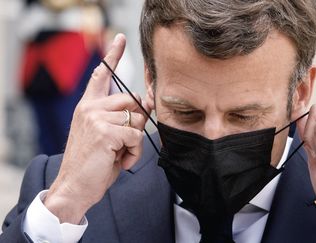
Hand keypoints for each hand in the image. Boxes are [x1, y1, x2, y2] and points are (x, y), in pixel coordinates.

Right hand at [44, 34, 151, 223]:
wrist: (75, 187)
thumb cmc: (93, 163)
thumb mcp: (106, 135)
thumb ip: (121, 118)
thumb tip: (147, 104)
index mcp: (89, 106)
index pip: (101, 75)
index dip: (112, 56)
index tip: (120, 38)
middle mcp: (91, 107)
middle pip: (134, 100)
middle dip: (139, 122)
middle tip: (126, 142)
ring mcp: (97, 118)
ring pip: (138, 120)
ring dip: (136, 141)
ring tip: (119, 154)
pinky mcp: (105, 131)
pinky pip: (137, 136)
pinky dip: (134, 152)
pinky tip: (120, 160)